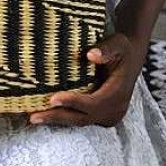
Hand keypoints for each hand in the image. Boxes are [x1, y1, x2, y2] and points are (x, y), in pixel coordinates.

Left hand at [27, 32, 144, 127]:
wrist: (132, 58)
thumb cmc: (122, 48)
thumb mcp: (118, 43)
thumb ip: (106, 49)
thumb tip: (91, 55)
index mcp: (118, 94)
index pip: (93, 103)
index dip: (73, 102)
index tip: (52, 98)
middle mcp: (114, 110)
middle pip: (83, 118)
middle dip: (58, 117)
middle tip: (33, 117)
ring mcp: (109, 116)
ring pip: (80, 121)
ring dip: (58, 119)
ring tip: (34, 118)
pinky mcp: (102, 116)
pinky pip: (81, 119)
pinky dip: (64, 116)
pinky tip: (46, 114)